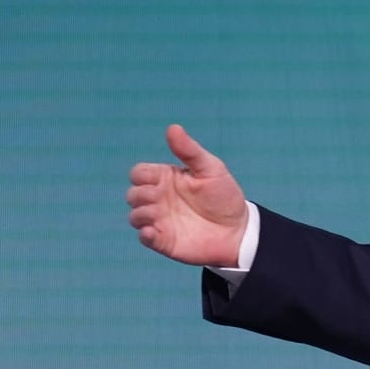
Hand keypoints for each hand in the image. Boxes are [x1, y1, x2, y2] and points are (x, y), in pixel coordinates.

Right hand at [126, 124, 249, 266]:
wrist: (238, 230)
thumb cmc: (224, 195)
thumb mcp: (210, 168)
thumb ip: (189, 150)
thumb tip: (172, 128)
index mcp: (165, 179)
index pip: (138, 173)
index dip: (142, 175)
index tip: (160, 178)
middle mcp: (159, 199)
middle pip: (132, 194)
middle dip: (141, 194)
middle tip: (161, 197)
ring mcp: (160, 221)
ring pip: (134, 216)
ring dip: (142, 214)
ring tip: (161, 214)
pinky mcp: (163, 240)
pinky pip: (144, 238)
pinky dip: (145, 234)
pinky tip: (154, 231)